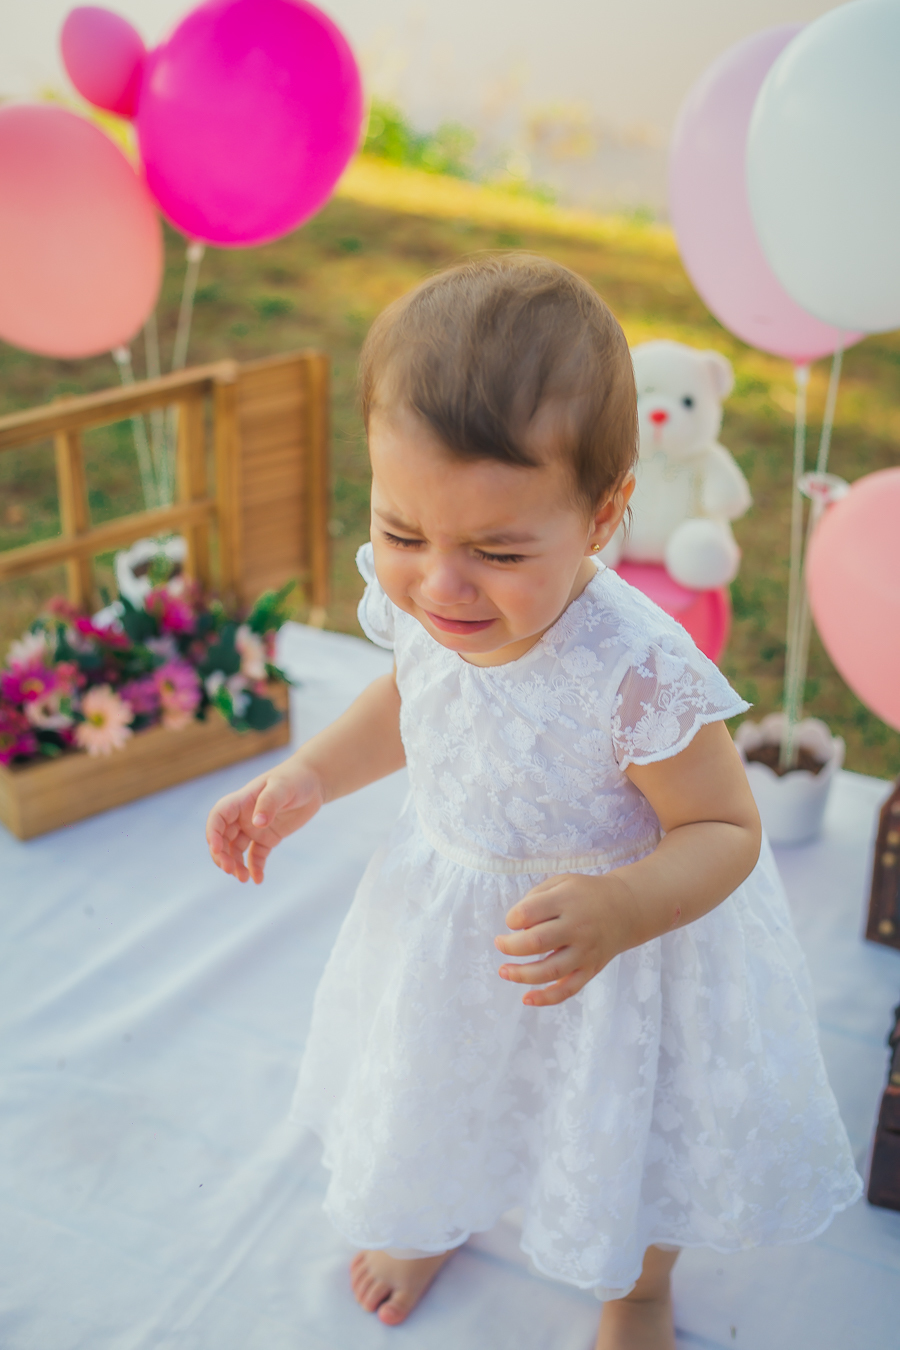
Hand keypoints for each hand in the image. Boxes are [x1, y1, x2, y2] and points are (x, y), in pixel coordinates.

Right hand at [206, 760, 323, 884]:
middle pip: (223, 837)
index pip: (218, 817)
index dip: (213, 833)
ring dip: (235, 864)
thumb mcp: (283, 787)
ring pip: (236, 849)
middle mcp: (243, 816)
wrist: (313, 782)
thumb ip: (269, 803)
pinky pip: (256, 856)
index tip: (216, 849)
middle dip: (222, 855)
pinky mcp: (268, 838)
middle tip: (229, 870)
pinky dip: (255, 868)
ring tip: (243, 879)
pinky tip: (257, 880)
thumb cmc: (295, 778)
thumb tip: (257, 824)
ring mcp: (255, 828)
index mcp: (242, 801)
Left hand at [494, 872, 634, 1006]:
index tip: (512, 921)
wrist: (626, 908)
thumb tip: (516, 927)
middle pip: (536, 942)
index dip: (512, 918)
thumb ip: (536, 898)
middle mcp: (577, 927)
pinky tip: (526, 998)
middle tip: (500, 944)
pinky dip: (546, 998)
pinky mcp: (591, 969)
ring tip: (504, 971)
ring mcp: (585, 951)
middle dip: (510, 946)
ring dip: (521, 974)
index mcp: (567, 901)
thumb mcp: (561, 882)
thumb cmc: (584, 894)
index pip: (529, 912)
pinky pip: (568, 989)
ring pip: (550, 970)